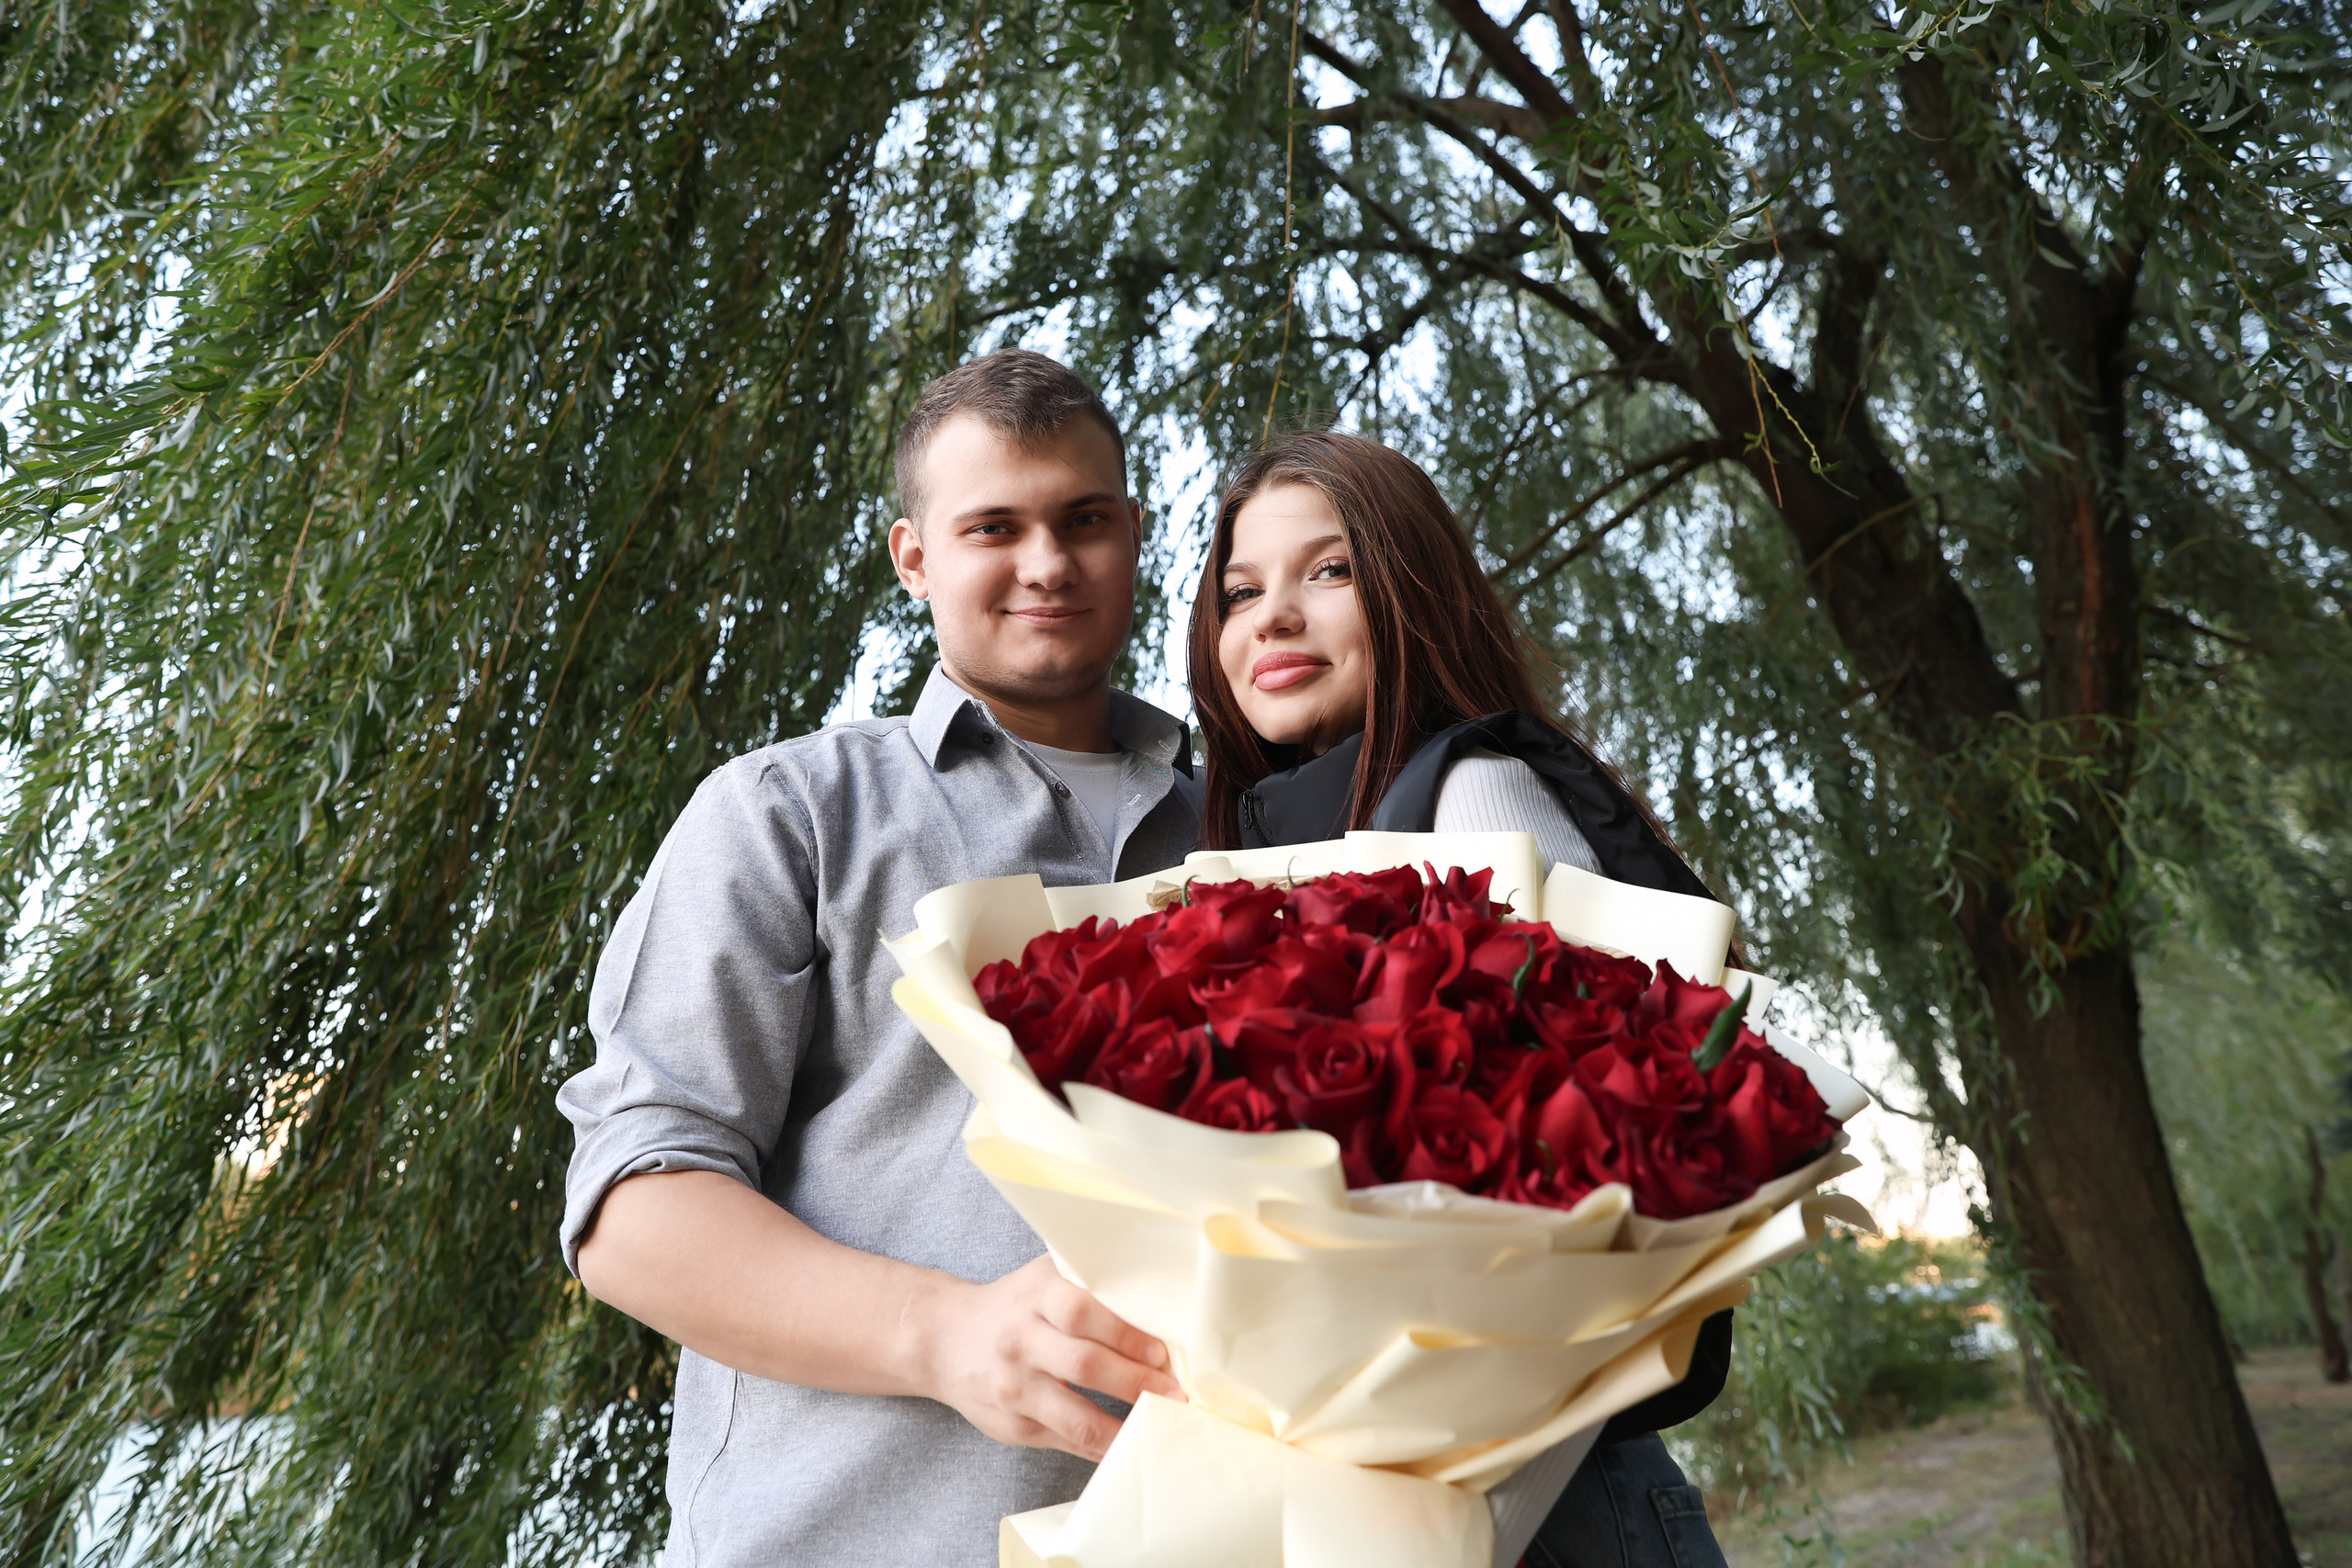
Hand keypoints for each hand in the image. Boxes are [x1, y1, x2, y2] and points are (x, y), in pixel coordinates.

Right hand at [917, 1255, 1183, 1460]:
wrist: (945, 1339)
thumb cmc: (1014, 1306)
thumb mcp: (1043, 1279)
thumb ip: (1090, 1285)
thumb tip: (1162, 1302)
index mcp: (1035, 1296)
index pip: (1081, 1311)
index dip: (1124, 1333)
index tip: (1161, 1351)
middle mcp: (1020, 1341)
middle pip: (1083, 1364)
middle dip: (1135, 1382)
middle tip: (1175, 1392)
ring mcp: (1014, 1387)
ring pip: (1075, 1416)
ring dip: (1124, 1427)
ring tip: (1160, 1426)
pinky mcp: (1011, 1425)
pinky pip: (1066, 1442)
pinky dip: (1102, 1448)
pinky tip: (1130, 1445)